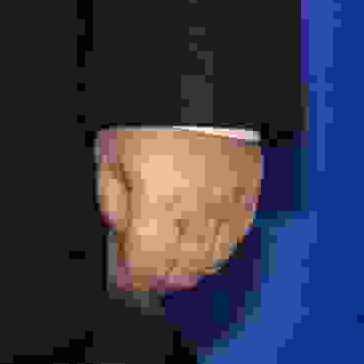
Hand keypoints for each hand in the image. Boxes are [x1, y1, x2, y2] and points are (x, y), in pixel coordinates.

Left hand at [94, 126, 264, 294]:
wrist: (200, 85)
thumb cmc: (150, 115)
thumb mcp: (113, 152)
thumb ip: (113, 196)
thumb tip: (118, 230)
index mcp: (159, 200)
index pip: (146, 265)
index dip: (132, 278)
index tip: (124, 276)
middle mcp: (198, 210)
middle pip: (180, 270)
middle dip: (158, 277)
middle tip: (144, 272)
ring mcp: (229, 204)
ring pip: (211, 260)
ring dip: (187, 268)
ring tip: (170, 261)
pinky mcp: (251, 194)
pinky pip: (236, 238)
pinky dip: (217, 249)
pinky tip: (200, 244)